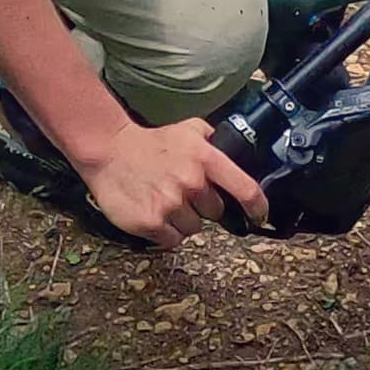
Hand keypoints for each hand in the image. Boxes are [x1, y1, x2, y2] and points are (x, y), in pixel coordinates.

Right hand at [76, 113, 269, 246]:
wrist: (109, 151)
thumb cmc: (152, 143)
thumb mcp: (189, 130)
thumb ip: (215, 141)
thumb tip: (238, 151)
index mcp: (205, 159)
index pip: (245, 188)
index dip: (257, 207)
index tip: (260, 216)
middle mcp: (191, 182)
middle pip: (215, 213)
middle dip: (203, 207)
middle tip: (182, 192)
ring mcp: (171, 204)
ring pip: (193, 228)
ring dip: (183, 220)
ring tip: (164, 200)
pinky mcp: (152, 222)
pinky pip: (172, 239)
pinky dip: (166, 232)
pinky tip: (155, 213)